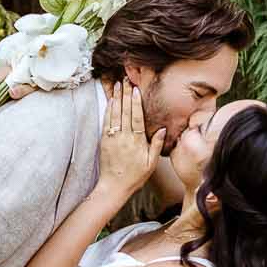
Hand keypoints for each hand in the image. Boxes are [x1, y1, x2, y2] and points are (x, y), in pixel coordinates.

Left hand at [98, 81, 165, 201]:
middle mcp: (124, 137)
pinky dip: (108, 110)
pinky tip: (111, 100)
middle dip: (125, 94)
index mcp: (137, 142)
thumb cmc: (135, 176)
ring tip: (118, 85)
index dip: (136, 102)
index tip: (135, 89)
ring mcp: (113, 138)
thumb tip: (161, 128)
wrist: (114, 186)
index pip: (137, 117)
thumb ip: (156, 145)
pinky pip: (107, 121)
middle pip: (125, 111)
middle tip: (126, 80)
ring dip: (117, 98)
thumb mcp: (151, 163)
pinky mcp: (104, 140)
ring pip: (115, 114)